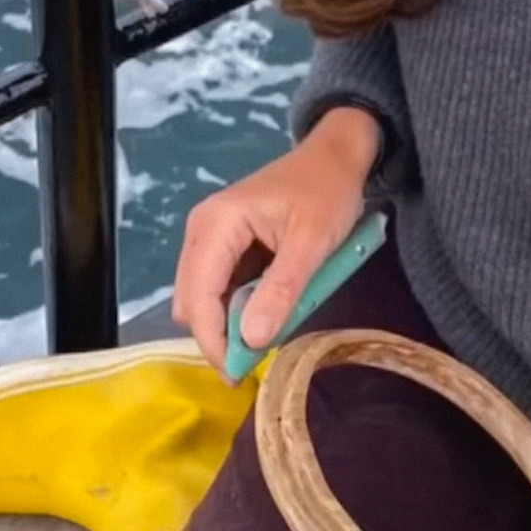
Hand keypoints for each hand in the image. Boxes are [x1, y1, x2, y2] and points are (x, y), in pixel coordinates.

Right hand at [171, 105, 380, 375]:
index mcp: (216, 224)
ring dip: (228, 323)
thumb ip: (282, 289)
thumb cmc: (328, 191)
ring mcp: (211, 236)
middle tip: (253, 363)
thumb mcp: (313, 242)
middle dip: (217, 335)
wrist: (338, 154)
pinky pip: (221, 287)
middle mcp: (202, 229)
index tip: (239, 375)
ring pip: (204, 297)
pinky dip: (238, 306)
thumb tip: (250, 340)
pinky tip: (265, 314)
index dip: (213, 341)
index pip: (198, 297)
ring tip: (264, 340)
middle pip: (192, 300)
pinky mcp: (226, 243)